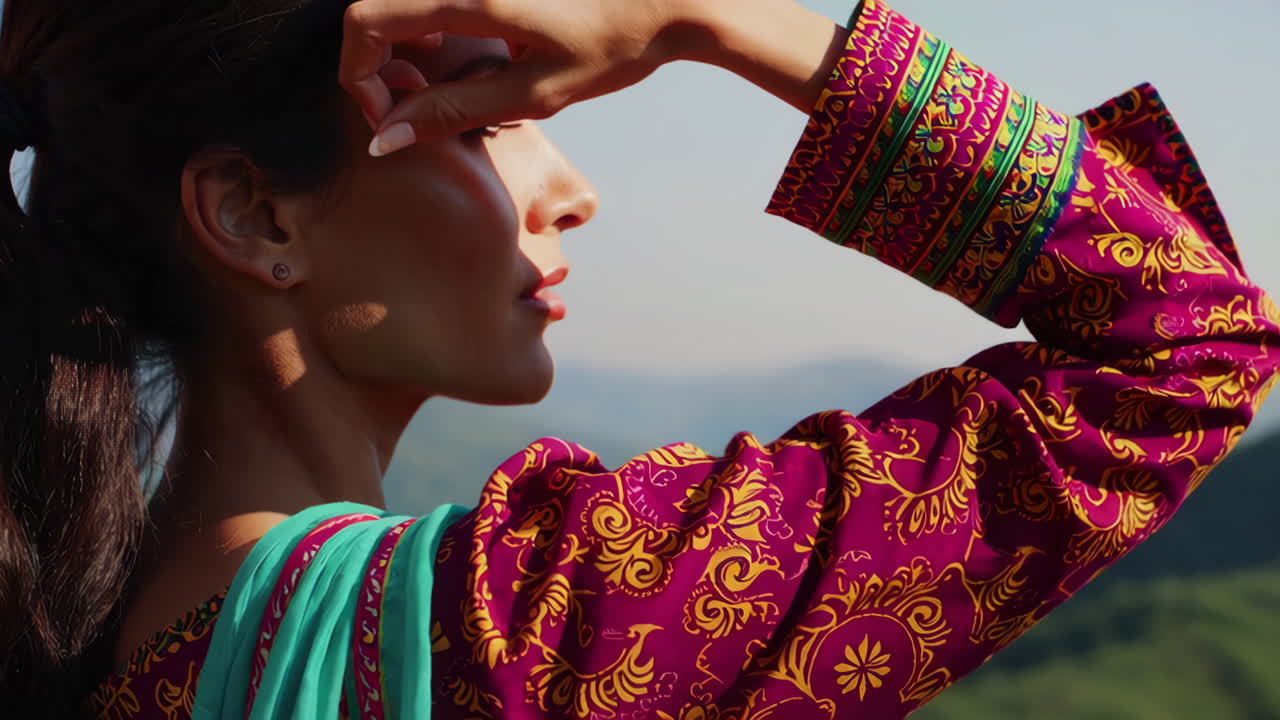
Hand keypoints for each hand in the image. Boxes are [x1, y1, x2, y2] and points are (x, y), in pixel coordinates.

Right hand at [339, 0, 695, 154]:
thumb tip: (386, 138)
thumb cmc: (612, 46)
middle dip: (381, 68)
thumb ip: (455, 112)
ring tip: (456, 90)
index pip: (365, 23)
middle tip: (423, 111)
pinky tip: (476, 63)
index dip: (360, 76)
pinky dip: (436, 36)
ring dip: (409, 54)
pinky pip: (437, 4)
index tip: (391, 119)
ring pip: (405, 10)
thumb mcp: (535, 94)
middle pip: (376, 14)